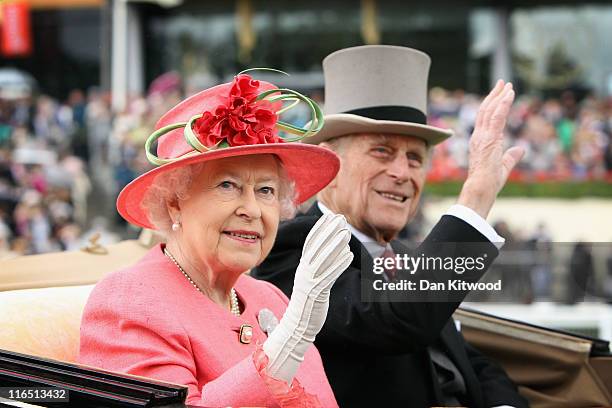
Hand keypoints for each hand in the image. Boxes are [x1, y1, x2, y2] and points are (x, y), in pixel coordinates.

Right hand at [263, 213, 352, 383]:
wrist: (297, 325)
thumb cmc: (308, 302)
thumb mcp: (311, 281)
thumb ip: (319, 267)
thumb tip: (332, 252)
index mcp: (303, 267)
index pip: (310, 243)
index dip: (319, 229)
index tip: (329, 217)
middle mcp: (304, 272)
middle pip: (317, 247)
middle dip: (328, 231)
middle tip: (340, 218)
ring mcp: (309, 281)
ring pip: (323, 259)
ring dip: (335, 244)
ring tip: (346, 232)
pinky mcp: (317, 292)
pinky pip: (329, 275)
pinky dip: (338, 264)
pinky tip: (349, 255)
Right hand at [458, 80, 524, 217]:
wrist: (481, 187)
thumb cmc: (489, 181)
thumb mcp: (504, 166)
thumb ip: (511, 156)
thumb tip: (520, 149)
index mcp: (480, 141)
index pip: (485, 119)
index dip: (492, 105)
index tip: (500, 94)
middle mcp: (479, 136)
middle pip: (485, 110)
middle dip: (494, 95)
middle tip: (502, 83)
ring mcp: (483, 136)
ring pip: (490, 110)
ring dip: (499, 95)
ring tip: (507, 84)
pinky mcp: (490, 137)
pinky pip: (497, 116)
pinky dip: (503, 104)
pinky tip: (509, 94)